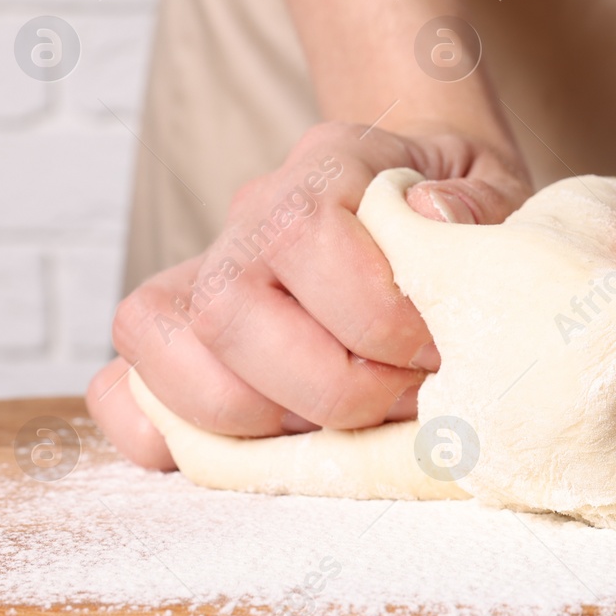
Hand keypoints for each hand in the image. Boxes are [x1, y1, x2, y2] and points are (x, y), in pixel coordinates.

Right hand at [87, 122, 530, 469]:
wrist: (422, 185)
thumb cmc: (460, 204)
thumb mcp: (495, 183)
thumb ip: (475, 202)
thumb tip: (430, 216)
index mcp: (326, 165)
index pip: (303, 234)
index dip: (371, 314)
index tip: (433, 351)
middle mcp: (250, 214)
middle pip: (227, 308)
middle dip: (327, 386)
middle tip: (401, 397)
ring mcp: (204, 272)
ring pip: (165, 348)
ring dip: (260, 419)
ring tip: (343, 424)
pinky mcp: (181, 334)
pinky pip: (119, 384)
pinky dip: (157, 430)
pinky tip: (243, 451)